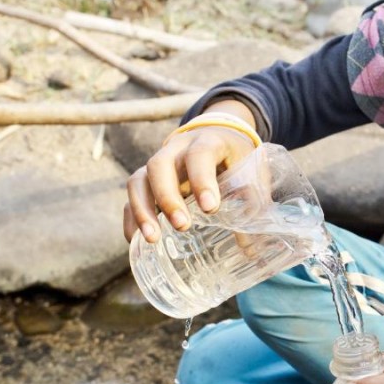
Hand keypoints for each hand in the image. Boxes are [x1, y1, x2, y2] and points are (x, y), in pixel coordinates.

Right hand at [123, 103, 259, 243]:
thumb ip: (252, 203)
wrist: (219, 134)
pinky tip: (136, 240)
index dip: (202, 180)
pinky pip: (131, 197)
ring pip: (138, 180)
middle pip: (159, 165)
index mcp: (207, 142)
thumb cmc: (235, 157)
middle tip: (182, 226)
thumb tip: (250, 248)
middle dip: (167, 197)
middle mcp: (176, 149)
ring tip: (153, 238)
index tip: (210, 209)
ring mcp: (157, 164)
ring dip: (142, 210)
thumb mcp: (250, 171)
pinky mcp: (147, 180)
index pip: (199, 155)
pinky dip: (131, 218)